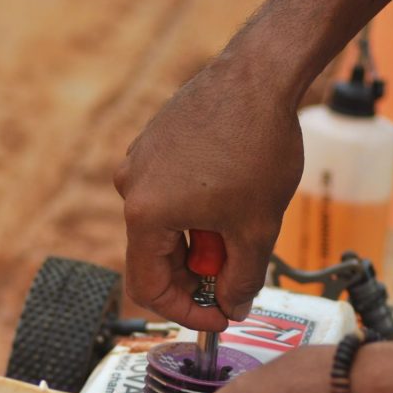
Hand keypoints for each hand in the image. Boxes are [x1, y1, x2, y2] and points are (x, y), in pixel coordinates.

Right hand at [114, 57, 303, 329]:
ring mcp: (139, 161)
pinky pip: (168, 194)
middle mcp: (131, 188)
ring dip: (200, 240)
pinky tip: (230, 194)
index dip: (186, 311)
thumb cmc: (257, 146)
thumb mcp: (256, 228)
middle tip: (236, 274)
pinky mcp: (154, 143)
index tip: (220, 316)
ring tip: (240, 222)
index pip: (150, 288)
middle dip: (197, 274)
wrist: (260, 76)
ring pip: (165, 226)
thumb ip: (242, 279)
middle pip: (156, 258)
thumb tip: (233, 306)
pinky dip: (195, 210)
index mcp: (145, 215)